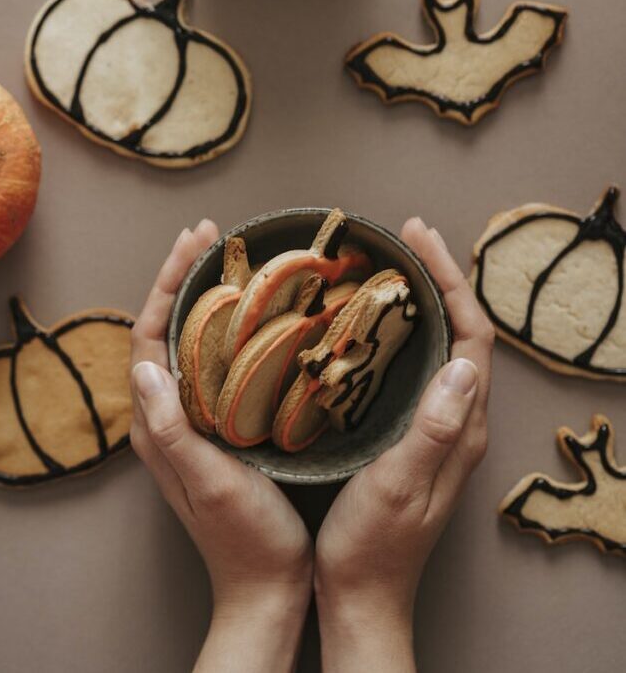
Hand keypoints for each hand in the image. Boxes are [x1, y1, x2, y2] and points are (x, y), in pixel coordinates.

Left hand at [129, 221, 312, 672]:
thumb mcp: (211, 483)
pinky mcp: (220, 428)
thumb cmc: (246, 539)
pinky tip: (254, 315)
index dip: (168, 283)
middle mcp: (168, 416)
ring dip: (204, 297)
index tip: (197, 243)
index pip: (150, 335)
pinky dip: (228, 329)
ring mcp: (194, 421)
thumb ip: (173, 429)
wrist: (268, 587)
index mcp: (158, 425)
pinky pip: (215, 363)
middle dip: (183, 277)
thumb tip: (144, 365)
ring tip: (229, 260)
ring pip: (190, 342)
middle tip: (210, 235)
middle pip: (165, 329)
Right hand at [314, 218, 493, 671]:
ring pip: (438, 345)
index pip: (472, 335)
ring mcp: (434, 426)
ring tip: (391, 263)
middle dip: (439, 276)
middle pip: (460, 330)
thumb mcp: (402, 485)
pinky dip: (400, 330)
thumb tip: (466, 365)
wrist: (359, 594)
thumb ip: (434, 427)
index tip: (418, 239)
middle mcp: (455, 420)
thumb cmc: (373, 546)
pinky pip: (415, 365)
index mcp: (460, 426)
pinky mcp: (410, 433)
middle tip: (405, 236)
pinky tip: (370, 321)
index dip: (450, 280)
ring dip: (422, 299)